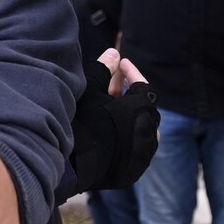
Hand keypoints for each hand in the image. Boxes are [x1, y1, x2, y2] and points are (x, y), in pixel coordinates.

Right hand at [70, 48, 159, 191]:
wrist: (74, 165)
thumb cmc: (82, 122)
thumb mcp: (90, 91)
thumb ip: (104, 69)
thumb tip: (114, 52)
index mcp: (142, 110)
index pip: (143, 85)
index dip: (131, 73)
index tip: (120, 64)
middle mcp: (149, 132)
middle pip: (146, 107)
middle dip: (132, 93)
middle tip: (114, 84)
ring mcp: (144, 154)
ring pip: (144, 129)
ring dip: (133, 117)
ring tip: (115, 109)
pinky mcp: (135, 170)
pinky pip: (138, 149)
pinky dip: (130, 137)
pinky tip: (115, 133)